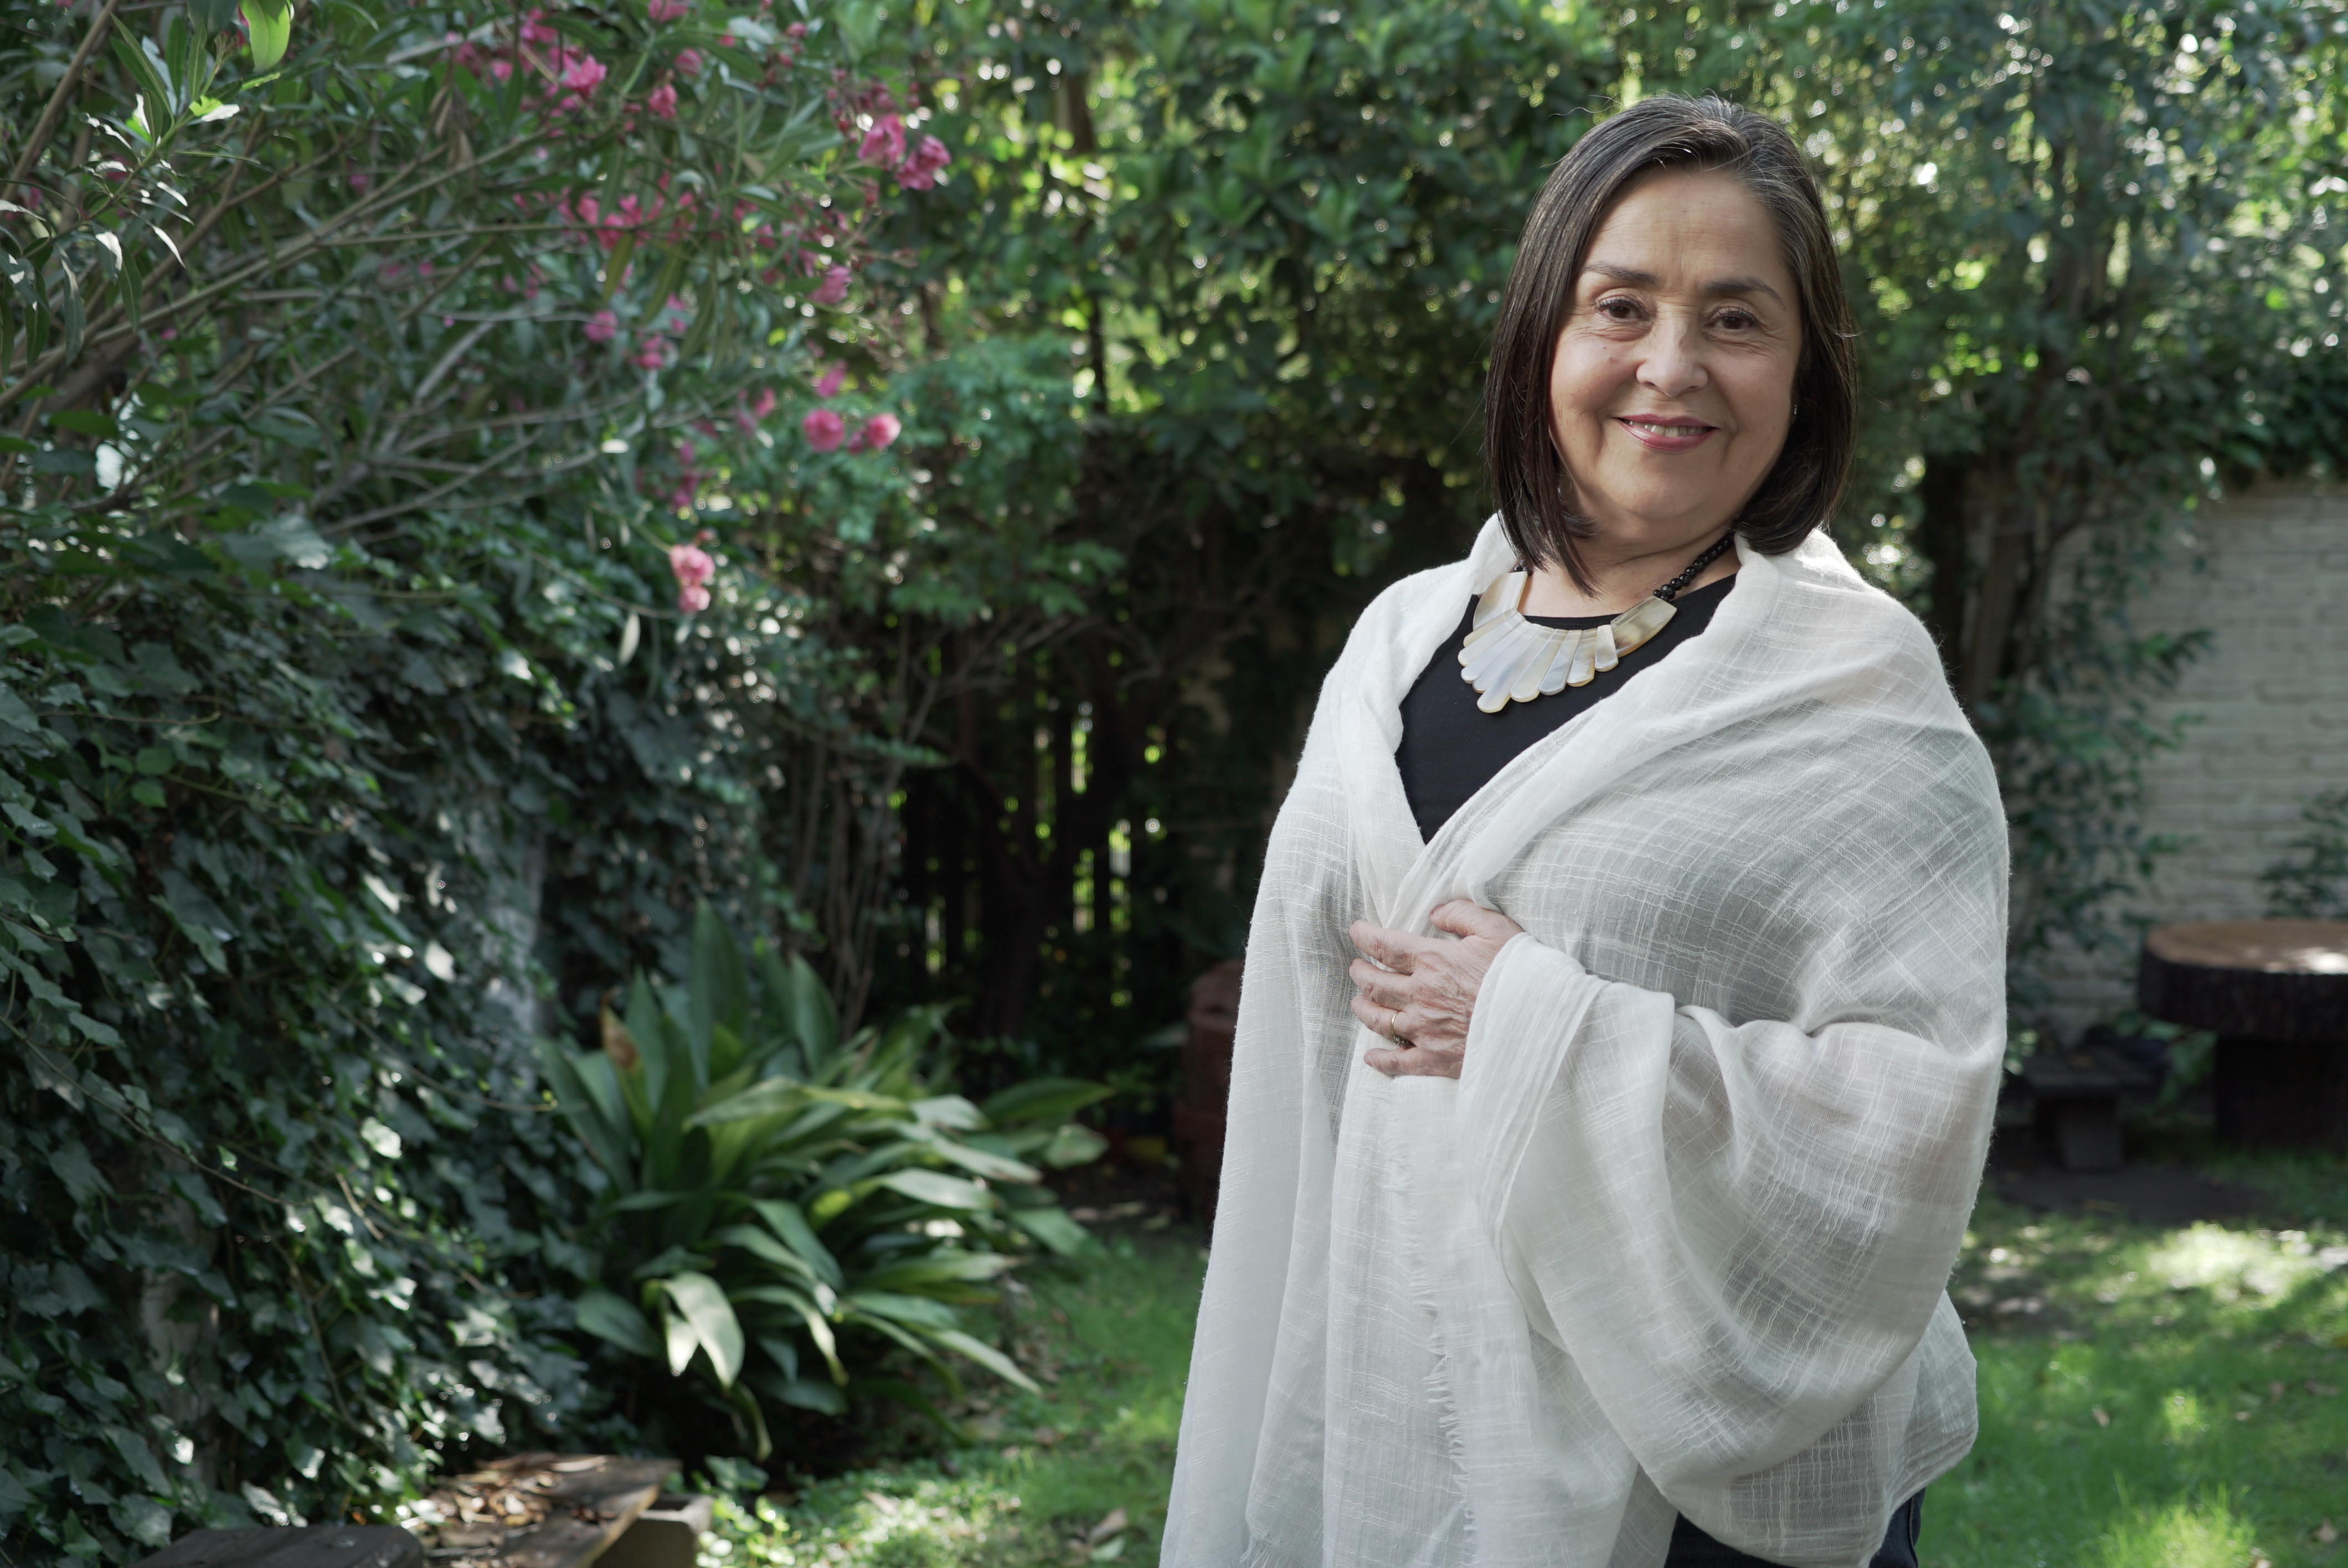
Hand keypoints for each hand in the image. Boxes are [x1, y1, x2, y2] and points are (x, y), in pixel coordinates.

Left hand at [1348, 899, 1524, 1078]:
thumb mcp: (1497, 929)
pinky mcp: (1435, 1059)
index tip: (1356, 931)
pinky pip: (1397, 1061)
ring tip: (1358, 1001)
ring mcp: (1425, 1029)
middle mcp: (1420, 995)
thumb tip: (1435, 912)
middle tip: (1356, 967)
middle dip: (1360, 972)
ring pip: (1378, 1019)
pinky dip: (1380, 1059)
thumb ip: (1461, 913)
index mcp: (1433, 960)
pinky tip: (1372, 1056)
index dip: (1364, 936)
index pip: (1384, 945)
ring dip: (1363, 1008)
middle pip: (1374, 983)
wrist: (1542, 1023)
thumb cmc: (1522, 973)